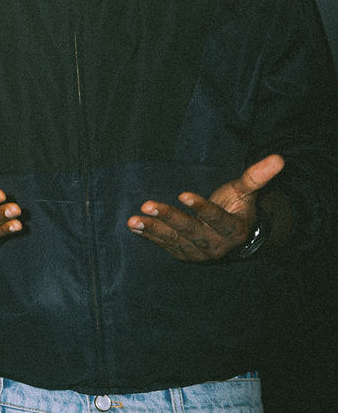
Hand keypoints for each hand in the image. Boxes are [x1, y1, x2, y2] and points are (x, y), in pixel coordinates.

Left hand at [128, 154, 284, 262]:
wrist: (233, 234)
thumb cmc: (237, 206)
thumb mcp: (246, 192)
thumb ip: (256, 177)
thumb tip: (278, 159)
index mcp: (233, 230)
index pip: (217, 219)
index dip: (201, 208)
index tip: (182, 194)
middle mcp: (216, 245)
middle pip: (191, 231)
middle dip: (169, 218)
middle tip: (148, 205)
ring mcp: (199, 253)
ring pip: (174, 240)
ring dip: (153, 229)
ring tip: (134, 219)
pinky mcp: (184, 254)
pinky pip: (165, 245)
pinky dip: (150, 235)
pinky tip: (134, 226)